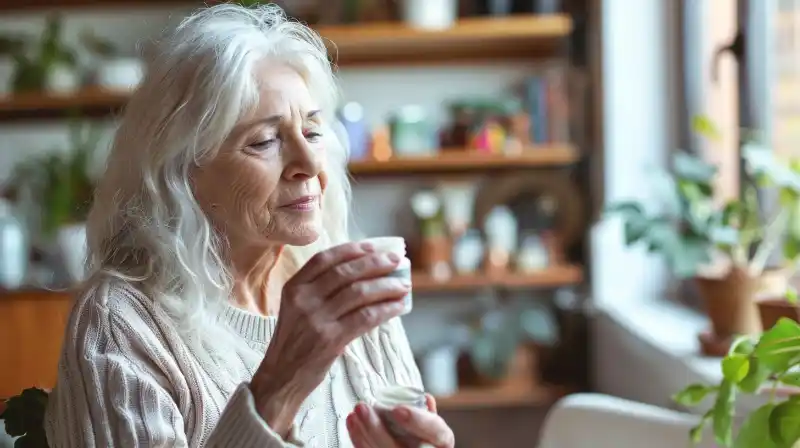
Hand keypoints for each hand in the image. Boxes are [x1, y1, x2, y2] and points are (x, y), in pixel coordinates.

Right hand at [250, 242, 409, 435]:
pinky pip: (366, 317)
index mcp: (293, 288)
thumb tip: (363, 273)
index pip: (325, 258)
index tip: (375, 247)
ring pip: (360, 292)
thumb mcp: (297, 309)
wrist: (281, 378)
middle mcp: (304, 299)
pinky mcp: (332, 340)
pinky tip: (398, 306)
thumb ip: (319, 290)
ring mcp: (317, 319)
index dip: (353, 250)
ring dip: (387, 285)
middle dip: (376, 263)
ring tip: (404, 284)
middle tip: (397, 260)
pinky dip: (386, 309)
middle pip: (346, 272)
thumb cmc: (294, 342)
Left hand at [346, 394, 454, 447]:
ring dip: (363, 433)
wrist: (411, 444)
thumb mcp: (433, 426)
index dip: (418, 421)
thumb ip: (427, 415)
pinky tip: (352, 423)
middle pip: (398, 447)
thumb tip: (425, 398)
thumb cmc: (426, 436)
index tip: (397, 409)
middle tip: (363, 407)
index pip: (436, 432)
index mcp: (441, 442)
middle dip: (377, 428)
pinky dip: (359, 440)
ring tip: (354, 413)